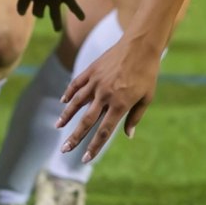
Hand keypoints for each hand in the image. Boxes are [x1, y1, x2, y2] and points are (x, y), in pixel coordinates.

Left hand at [17, 0, 83, 34]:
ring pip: (54, 17)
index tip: (22, 11)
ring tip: (57, 29)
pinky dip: (78, 12)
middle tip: (41, 14)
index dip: (22, 9)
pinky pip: (73, 7)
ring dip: (56, 24)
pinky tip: (82, 17)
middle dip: (39, 13)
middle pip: (38, 13)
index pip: (21, 7)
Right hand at [57, 34, 161, 160]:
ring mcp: (96, 82)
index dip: (94, 147)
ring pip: (77, 102)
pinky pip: (77, 84)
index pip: (104, 131)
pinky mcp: (91, 70)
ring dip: (66, 116)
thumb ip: (135, 117)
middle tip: (64, 149)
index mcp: (120, 104)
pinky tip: (63, 101)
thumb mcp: (146, 98)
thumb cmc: (147, 73)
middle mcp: (105, 95)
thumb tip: (128, 135)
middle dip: (75, 137)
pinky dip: (69, 93)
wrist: (140, 45)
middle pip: (86, 121)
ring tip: (58, 127)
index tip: (85, 158)